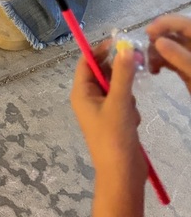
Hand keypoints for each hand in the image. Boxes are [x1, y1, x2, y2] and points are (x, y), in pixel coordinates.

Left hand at [70, 41, 145, 177]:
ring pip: (116, 88)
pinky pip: (123, 103)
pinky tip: (132, 123)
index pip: (86, 62)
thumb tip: (124, 48)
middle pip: (103, 73)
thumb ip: (123, 74)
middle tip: (135, 68)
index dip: (100, 50)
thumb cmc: (114, 137)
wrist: (122, 175)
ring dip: (126, 95)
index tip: (119, 42)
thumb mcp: (119, 102)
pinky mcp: (114, 120)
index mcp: (80, 93)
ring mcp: (101, 110)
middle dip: (118, 74)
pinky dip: (130, 108)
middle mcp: (88, 99)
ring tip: (129, 111)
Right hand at [146, 14, 190, 94]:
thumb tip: (158, 41)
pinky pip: (169, 58)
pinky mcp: (185, 68)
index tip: (148, 33)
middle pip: (173, 33)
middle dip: (158, 40)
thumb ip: (181, 57)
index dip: (166, 23)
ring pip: (168, 46)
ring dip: (156, 53)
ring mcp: (189, 56)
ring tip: (151, 67)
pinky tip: (155, 71)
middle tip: (146, 52)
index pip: (184, 23)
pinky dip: (159, 61)